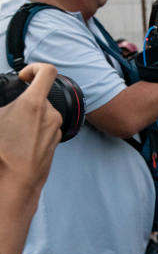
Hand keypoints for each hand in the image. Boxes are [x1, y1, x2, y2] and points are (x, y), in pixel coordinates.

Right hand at [0, 64, 61, 193]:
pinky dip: (31, 130)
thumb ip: (3, 106)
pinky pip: (43, 129)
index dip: (35, 68)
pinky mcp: (55, 143)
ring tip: (9, 130)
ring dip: (26, 117)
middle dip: (23, 101)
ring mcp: (54, 130)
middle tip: (7, 113)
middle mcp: (50, 115)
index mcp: (34, 104)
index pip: (47, 72)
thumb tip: (6, 108)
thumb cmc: (2, 155)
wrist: (14, 185)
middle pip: (40, 96)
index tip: (24, 76)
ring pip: (41, 114)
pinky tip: (16, 141)